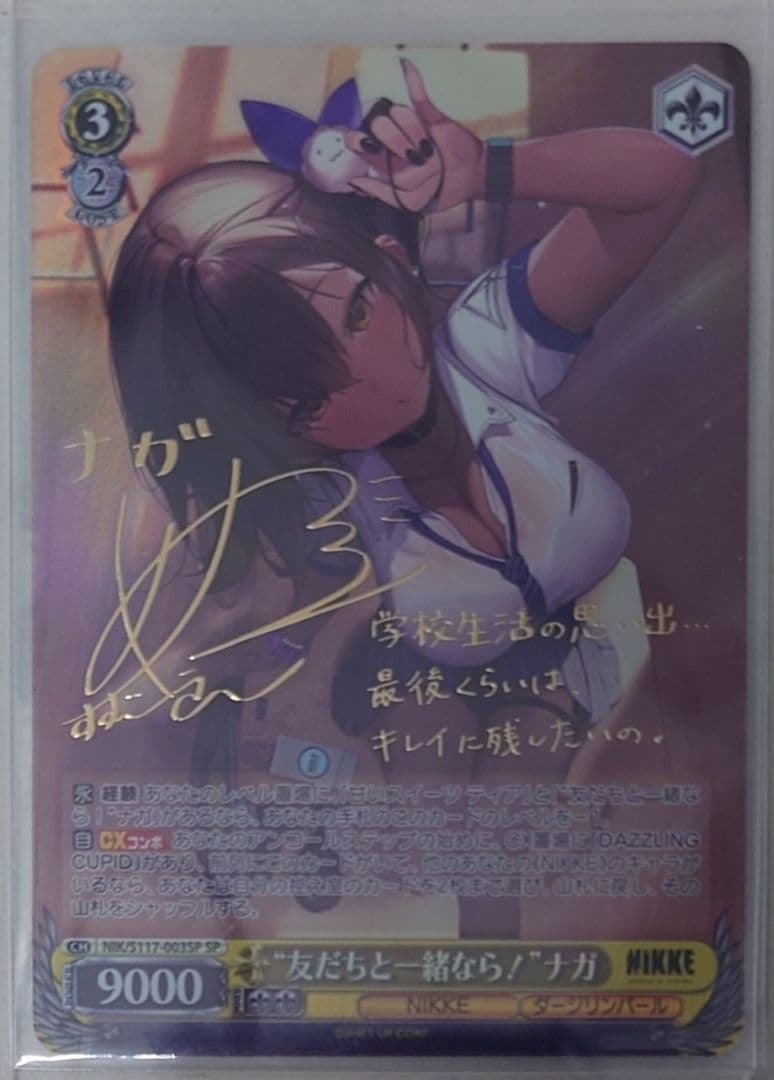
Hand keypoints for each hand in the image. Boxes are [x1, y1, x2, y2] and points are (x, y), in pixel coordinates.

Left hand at [344, 58, 482, 212]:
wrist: (471, 178)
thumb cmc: (439, 190)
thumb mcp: (409, 201)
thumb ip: (381, 192)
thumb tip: (353, 180)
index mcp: (385, 158)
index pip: (362, 142)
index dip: (361, 142)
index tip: (368, 145)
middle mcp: (394, 138)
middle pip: (378, 127)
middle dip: (395, 144)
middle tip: (412, 156)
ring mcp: (411, 124)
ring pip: (398, 113)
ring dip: (412, 132)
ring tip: (427, 149)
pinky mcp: (429, 114)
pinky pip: (418, 94)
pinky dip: (412, 79)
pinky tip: (405, 65)